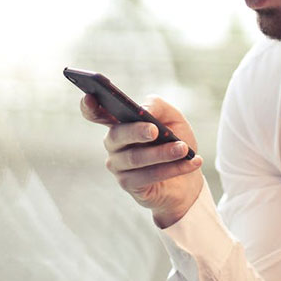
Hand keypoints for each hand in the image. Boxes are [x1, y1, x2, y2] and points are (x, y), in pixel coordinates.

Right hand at [81, 94, 204, 226]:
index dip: (89, 106)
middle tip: (155, 130)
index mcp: (120, 122)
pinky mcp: (129, 185)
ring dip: (162, 153)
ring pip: (135, 158)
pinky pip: (148, 176)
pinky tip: (191, 162)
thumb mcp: (173, 119)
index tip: (89, 96)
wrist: (189, 177)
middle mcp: (114, 143)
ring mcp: (118, 165)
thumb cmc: (176, 142)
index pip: (96, 113)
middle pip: (117, 135)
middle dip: (136, 132)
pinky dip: (172, 169)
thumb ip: (158, 106)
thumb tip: (143, 110)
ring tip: (183, 148)